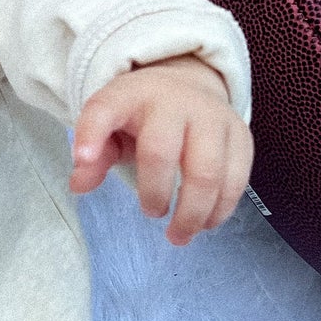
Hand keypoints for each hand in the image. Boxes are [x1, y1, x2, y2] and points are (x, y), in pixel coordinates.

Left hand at [69, 54, 253, 244]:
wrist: (188, 85)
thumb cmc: (141, 114)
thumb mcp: (110, 123)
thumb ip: (93, 152)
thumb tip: (79, 185)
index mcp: (132, 95)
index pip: (105, 109)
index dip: (91, 134)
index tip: (82, 159)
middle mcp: (175, 103)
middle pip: (163, 151)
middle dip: (154, 193)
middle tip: (151, 214)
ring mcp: (213, 117)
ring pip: (208, 171)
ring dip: (193, 212)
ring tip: (180, 234)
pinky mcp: (241, 135)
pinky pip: (237, 178)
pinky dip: (221, 208)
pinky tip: (206, 222)